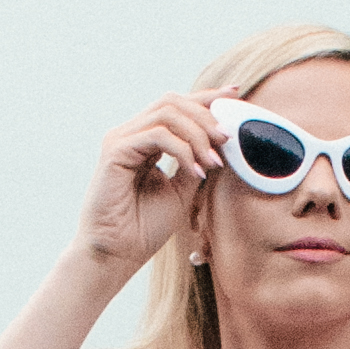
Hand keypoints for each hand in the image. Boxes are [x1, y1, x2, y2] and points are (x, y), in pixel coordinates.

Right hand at [77, 95, 224, 287]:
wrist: (117, 254)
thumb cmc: (143, 228)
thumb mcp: (181, 190)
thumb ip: (195, 162)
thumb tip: (218, 139)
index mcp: (144, 140)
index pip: (176, 106)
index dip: (206, 97)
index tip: (235, 94)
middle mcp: (130, 134)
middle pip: (173, 101)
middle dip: (206, 115)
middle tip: (226, 138)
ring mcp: (120, 140)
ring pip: (167, 113)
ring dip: (197, 133)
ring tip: (211, 161)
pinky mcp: (115, 151)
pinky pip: (157, 135)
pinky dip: (182, 149)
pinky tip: (194, 170)